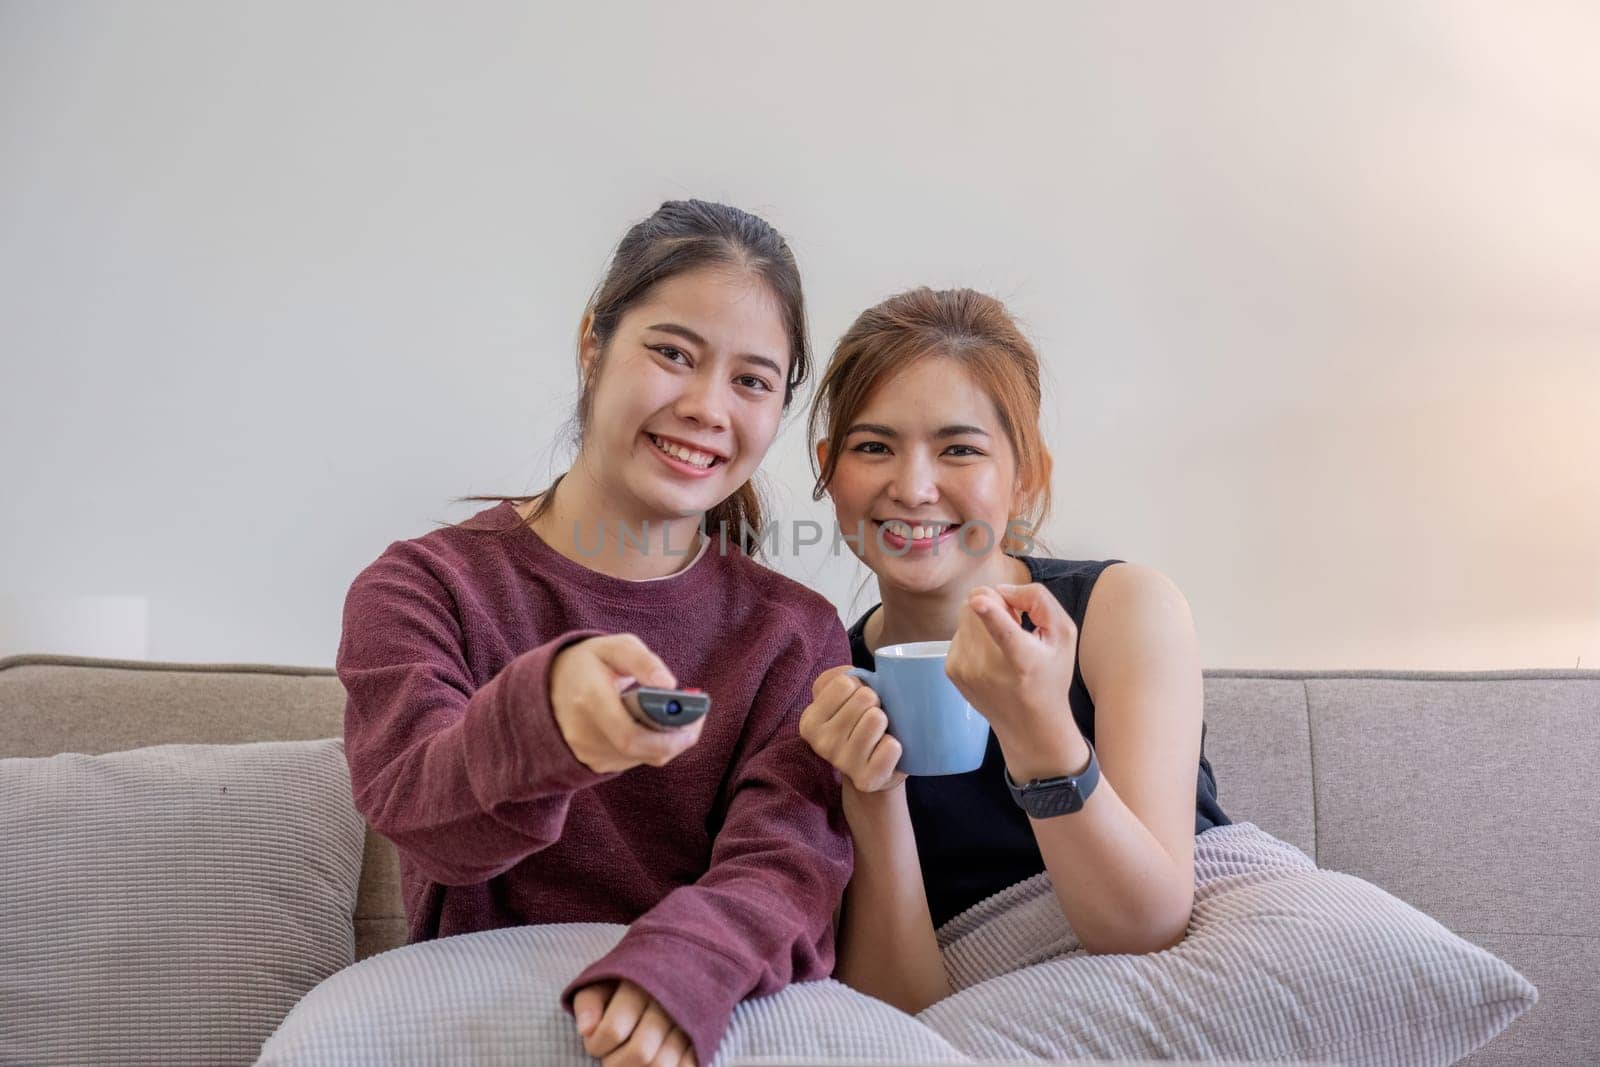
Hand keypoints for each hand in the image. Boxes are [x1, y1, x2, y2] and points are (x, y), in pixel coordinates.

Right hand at [550, 634, 703, 774]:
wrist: (547, 687)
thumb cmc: (587, 663)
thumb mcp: (613, 647)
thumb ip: (643, 661)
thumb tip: (670, 685)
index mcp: (589, 699)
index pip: (631, 734)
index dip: (668, 734)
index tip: (695, 715)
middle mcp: (585, 733)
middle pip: (643, 751)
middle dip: (677, 739)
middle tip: (697, 719)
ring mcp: (588, 753)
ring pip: (642, 757)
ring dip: (667, 740)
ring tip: (679, 716)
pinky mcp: (594, 762)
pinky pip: (634, 759)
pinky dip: (651, 744)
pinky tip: (656, 724)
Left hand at [572, 980, 696, 1066]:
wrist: (680, 957)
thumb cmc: (632, 976)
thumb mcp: (604, 979)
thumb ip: (588, 1002)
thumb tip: (586, 1031)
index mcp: (640, 983)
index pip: (614, 1030)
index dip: (597, 1046)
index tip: (594, 1043)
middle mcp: (668, 1001)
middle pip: (641, 1052)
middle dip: (617, 1064)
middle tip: (611, 1058)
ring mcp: (689, 1019)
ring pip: (664, 1064)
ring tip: (630, 1061)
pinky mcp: (703, 1033)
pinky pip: (687, 1066)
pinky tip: (653, 1062)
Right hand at [798, 665, 906, 794]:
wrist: (871, 769)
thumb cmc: (858, 723)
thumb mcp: (839, 697)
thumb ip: (838, 676)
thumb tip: (853, 675)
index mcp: (810, 721)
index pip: (844, 682)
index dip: (858, 685)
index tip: (856, 701)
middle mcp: (821, 743)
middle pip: (864, 697)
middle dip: (875, 702)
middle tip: (870, 718)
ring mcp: (842, 763)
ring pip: (876, 719)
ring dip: (885, 722)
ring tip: (878, 734)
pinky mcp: (865, 780)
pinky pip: (891, 747)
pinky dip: (894, 746)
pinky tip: (885, 752)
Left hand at [946, 583, 1079, 745]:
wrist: (1028, 725)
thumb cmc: (1050, 676)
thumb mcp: (1064, 636)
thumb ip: (1040, 601)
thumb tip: (1003, 589)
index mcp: (1022, 659)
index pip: (1004, 632)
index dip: (990, 612)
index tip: (978, 602)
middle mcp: (988, 666)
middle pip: (976, 602)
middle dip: (995, 603)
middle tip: (1014, 624)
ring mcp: (965, 669)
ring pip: (966, 613)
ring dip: (983, 618)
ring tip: (1002, 643)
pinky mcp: (951, 669)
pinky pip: (959, 631)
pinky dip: (974, 635)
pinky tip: (990, 655)